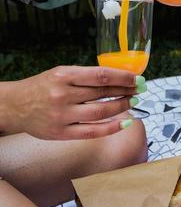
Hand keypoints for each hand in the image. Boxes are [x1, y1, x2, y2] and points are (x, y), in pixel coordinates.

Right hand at [3, 66, 140, 139]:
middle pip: (103, 93)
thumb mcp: (61, 73)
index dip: (123, 77)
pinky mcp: (61, 133)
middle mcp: (63, 95)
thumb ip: (85, 76)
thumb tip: (118, 78)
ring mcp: (62, 116)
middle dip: (125, 91)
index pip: (101, 75)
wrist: (15, 106)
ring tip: (132, 102)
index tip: (137, 78)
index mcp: (64, 76)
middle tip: (139, 89)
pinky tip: (125, 122)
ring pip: (101, 112)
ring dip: (121, 107)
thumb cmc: (42, 87)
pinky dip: (112, 127)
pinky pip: (92, 131)